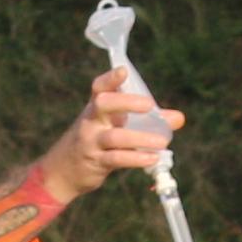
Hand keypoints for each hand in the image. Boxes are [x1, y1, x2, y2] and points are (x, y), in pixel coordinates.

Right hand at [34, 66, 180, 209]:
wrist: (63, 170)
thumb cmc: (97, 141)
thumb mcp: (117, 126)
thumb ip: (148, 121)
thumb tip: (179, 118)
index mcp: (96, 107)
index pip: (100, 87)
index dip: (110, 78)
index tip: (123, 71)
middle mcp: (92, 120)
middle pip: (103, 104)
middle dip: (126, 102)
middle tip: (149, 106)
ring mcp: (91, 141)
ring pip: (114, 136)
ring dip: (140, 138)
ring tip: (163, 142)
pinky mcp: (95, 162)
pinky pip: (116, 158)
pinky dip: (136, 158)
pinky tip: (152, 158)